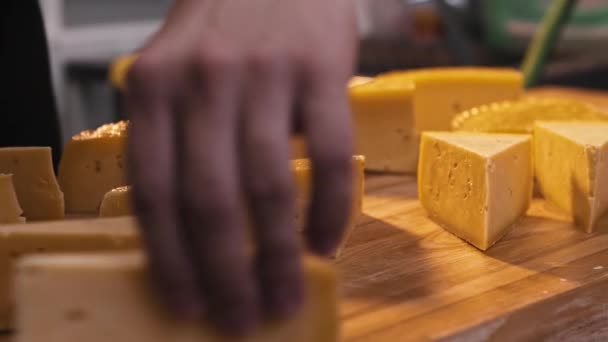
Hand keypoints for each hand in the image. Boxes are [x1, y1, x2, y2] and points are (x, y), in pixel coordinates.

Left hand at [125, 0, 357, 335]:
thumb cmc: (223, 36)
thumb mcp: (174, 79)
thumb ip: (173, 145)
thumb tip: (192, 238)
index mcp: (152, 89)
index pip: (154, 193)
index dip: (172, 261)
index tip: (189, 305)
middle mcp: (201, 81)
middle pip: (210, 199)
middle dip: (227, 273)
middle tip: (243, 316)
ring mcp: (263, 73)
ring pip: (268, 185)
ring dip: (279, 255)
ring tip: (286, 293)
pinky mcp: (319, 69)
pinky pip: (328, 156)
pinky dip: (329, 210)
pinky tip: (326, 241)